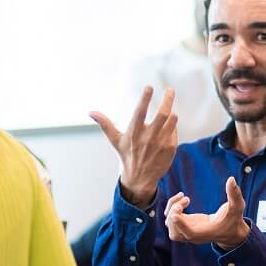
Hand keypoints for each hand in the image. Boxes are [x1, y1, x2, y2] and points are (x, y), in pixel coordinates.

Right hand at [90, 86, 177, 207]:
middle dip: (167, 99)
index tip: (149, 87)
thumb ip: (105, 124)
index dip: (145, 98)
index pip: (140, 112)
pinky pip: (174, 132)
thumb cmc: (126, 156)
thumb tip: (90, 112)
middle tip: (170, 90)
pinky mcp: (170, 149)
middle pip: (162, 114)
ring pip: (171, 122)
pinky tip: (169, 125)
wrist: (140, 179)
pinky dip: (172, 127)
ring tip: (171, 109)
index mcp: (134, 132)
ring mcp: (161, 143)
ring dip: (172, 113)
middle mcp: (148, 137)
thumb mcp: (115, 140)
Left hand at [164, 176, 248, 249]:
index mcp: (205, 233)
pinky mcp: (185, 224)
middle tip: (186, 199)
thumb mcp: (237, 207)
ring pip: (170, 225)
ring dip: (172, 209)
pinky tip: (183, 198)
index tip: (175, 213)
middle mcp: (193, 235)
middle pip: (174, 231)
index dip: (180, 224)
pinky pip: (171, 219)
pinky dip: (172, 208)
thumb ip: (235, 195)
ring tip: (184, 197)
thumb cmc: (233, 220)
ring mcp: (187, 231)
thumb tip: (231, 179)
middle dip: (175, 213)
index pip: (189, 233)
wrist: (229, 231)